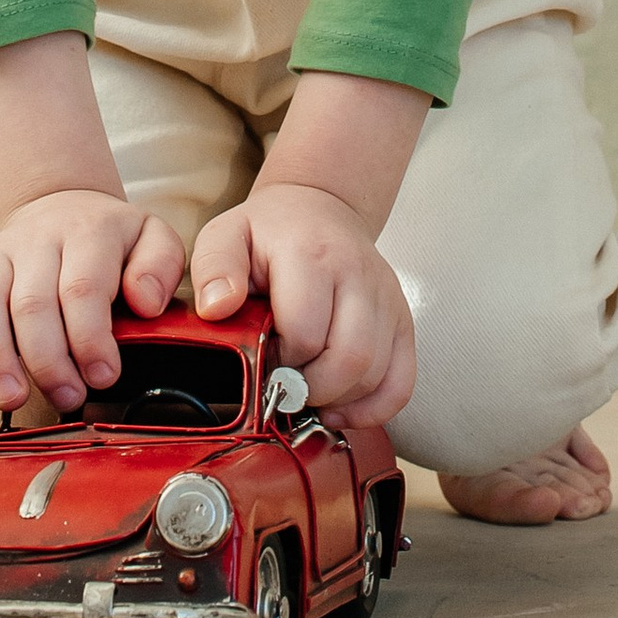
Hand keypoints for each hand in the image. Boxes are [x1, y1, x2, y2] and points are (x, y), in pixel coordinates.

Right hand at [0, 191, 185, 417]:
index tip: (103, 376)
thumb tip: (145, 302)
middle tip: (67, 396)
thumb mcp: (151, 237)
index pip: (82, 288)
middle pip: (31, 303)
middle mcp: (34, 241)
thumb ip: (159, 265)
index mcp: (86, 232)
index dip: (90, 338)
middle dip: (47, 360)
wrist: (61, 205)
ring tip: (10, 398)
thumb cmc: (109, 239)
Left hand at [189, 183, 416, 429]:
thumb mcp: (227, 235)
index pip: (305, 333)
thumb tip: (217, 308)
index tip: (262, 361)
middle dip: (311, 389)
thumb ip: (215, 267)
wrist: (320, 209)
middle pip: (350, 359)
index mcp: (312, 255)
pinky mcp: (402, 319)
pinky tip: (341, 407)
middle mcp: (358, 275)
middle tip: (284, 385)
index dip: (279, 362)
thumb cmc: (270, 232)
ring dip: (338, 399)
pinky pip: (402, 381)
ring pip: (376, 374)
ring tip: (307, 392)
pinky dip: (374, 408)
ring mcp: (386, 298)